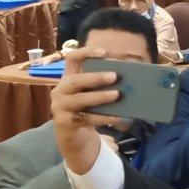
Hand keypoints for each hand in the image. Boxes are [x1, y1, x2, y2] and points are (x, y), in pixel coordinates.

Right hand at [50, 47, 121, 174]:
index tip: (104, 53)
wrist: (72, 136)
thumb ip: (101, 86)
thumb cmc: (86, 109)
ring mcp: (60, 107)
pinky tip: (116, 117)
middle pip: (76, 80)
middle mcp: (60, 90)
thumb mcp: (90, 94)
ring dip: (99, 97)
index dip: (87, 53)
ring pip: (80, 99)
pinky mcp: (64, 122)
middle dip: (96, 77)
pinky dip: (102, 117)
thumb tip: (128, 80)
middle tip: (115, 76)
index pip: (72, 58)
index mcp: (68, 78)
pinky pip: (86, 118)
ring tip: (117, 95)